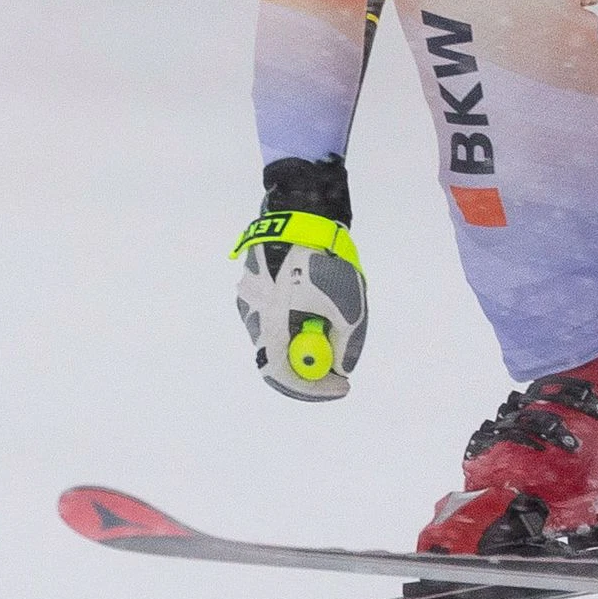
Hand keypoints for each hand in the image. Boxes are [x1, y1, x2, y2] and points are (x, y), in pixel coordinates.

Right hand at [235, 157, 368, 399]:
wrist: (300, 210)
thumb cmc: (324, 258)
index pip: (284, 375)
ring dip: (306, 337)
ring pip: (279, 336)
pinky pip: (276, 314)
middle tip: (340, 366)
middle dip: (312, 365)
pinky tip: (316, 290)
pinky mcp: (253, 287)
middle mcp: (252, 315)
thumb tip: (342, 369)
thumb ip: (346, 342)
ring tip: (333, 309)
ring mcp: (249, 300)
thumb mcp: (348, 304)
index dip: (314, 388)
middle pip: (280, 359)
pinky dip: (298, 317)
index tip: (342, 386)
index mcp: (270, 323)